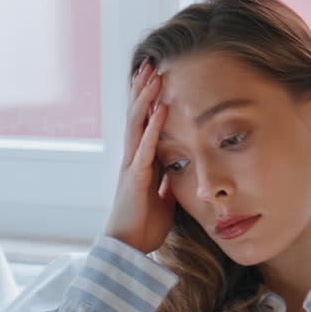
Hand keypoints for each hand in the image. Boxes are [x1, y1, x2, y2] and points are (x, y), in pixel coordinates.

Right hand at [103, 59, 175, 254]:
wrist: (129, 249)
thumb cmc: (144, 226)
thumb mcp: (164, 197)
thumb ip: (168, 179)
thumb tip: (181, 167)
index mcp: (140, 161)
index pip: (143, 123)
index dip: (147, 100)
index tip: (154, 77)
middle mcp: (132, 158)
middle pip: (136, 115)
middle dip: (142, 89)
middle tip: (150, 62)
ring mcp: (131, 166)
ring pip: (137, 124)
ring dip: (145, 98)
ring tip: (152, 74)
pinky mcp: (135, 178)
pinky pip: (145, 147)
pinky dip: (153, 127)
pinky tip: (160, 109)